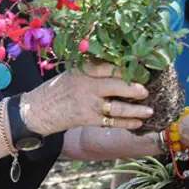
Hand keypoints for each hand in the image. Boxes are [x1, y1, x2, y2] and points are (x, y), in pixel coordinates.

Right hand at [21, 61, 153, 134]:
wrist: (39, 110)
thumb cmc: (61, 88)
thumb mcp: (75, 72)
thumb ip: (95, 68)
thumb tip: (124, 65)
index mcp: (84, 70)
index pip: (109, 66)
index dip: (127, 68)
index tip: (140, 69)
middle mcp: (87, 85)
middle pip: (116, 85)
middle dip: (135, 88)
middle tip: (147, 90)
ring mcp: (88, 104)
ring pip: (117, 107)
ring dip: (136, 110)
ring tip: (149, 110)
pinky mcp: (88, 119)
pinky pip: (111, 122)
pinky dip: (126, 123)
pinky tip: (138, 123)